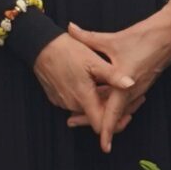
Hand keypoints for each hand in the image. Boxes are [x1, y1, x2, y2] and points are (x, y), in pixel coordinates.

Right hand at [32, 33, 135, 151]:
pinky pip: (73, 103)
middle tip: (125, 96)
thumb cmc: (67, 50)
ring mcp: (62, 101)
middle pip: (95, 116)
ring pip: (84, 109)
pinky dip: (83, 98)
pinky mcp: (55, 97)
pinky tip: (90, 85)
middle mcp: (72, 103)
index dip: (116, 124)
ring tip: (108, 88)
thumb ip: (113, 75)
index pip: (101, 125)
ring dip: (96, 102)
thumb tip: (132, 84)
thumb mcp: (93, 60)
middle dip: (110, 109)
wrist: (39, 44)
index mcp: (83, 97)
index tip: (128, 116)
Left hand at [63, 3, 170, 142]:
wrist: (168, 36)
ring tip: (80, 113)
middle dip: (94, 120)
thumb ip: (87, 37)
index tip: (104, 146)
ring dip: (101, 111)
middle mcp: (133, 90)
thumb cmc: (143, 38)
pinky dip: (110, 102)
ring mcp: (138, 88)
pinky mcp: (140, 83)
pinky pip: (123, 99)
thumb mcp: (112, 40)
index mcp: (125, 84)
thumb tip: (69, 28)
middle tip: (72, 122)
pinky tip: (99, 99)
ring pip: (118, 107)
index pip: (113, 112)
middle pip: (113, 113)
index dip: (106, 129)